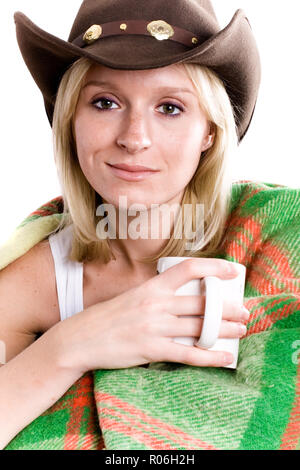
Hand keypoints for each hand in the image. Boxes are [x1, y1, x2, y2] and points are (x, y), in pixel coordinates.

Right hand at [51, 258, 248, 373]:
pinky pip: (189, 353)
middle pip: (202, 302)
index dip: (214, 267)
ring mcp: (154, 327)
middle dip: (229, 307)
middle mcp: (156, 304)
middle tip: (243, 312)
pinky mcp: (151, 350)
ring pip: (201, 327)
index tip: (233, 270)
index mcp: (152, 287)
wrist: (81, 339)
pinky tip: (224, 357)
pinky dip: (210, 356)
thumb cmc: (109, 317)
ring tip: (241, 331)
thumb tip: (186, 299)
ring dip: (226, 330)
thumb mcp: (133, 297)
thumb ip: (158, 296)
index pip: (188, 268)